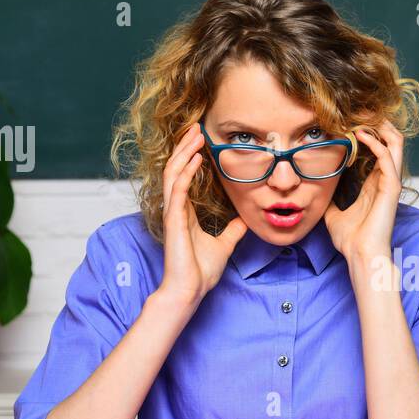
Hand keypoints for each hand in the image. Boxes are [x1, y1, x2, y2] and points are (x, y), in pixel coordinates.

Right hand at [156, 122, 247, 309]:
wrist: (189, 291)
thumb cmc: (201, 272)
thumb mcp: (224, 244)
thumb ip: (232, 230)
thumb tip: (245, 220)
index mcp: (186, 212)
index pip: (186, 176)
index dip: (192, 156)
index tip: (204, 141)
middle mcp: (177, 208)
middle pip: (177, 168)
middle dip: (187, 146)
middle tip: (198, 127)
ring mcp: (173, 213)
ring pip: (173, 173)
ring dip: (184, 152)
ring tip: (195, 134)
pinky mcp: (173, 220)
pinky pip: (177, 190)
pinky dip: (185, 172)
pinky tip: (194, 159)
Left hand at [324, 119, 402, 261]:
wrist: (360, 255)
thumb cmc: (351, 240)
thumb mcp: (334, 214)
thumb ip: (332, 201)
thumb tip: (319, 195)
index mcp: (375, 184)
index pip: (377, 149)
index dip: (367, 133)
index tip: (349, 121)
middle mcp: (385, 180)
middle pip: (390, 141)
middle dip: (377, 123)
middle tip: (360, 109)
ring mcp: (390, 182)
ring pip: (395, 143)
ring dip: (380, 126)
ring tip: (363, 114)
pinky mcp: (391, 187)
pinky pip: (387, 157)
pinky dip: (375, 142)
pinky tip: (359, 134)